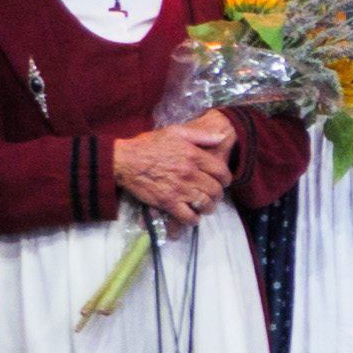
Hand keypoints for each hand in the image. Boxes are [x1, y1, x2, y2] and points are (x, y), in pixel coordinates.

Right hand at [112, 111, 235, 223]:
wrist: (125, 160)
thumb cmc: (149, 144)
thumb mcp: (177, 132)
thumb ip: (202, 136)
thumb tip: (222, 137)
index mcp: (194, 156)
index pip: (221, 172)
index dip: (226, 179)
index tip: (223, 182)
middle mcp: (190, 174)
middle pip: (216, 190)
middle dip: (218, 195)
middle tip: (214, 195)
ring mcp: (180, 190)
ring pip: (205, 204)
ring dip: (208, 208)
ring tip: (205, 207)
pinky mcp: (168, 202)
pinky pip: (188, 216)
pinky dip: (193, 219)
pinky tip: (193, 216)